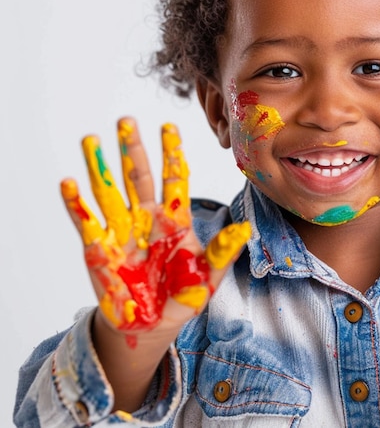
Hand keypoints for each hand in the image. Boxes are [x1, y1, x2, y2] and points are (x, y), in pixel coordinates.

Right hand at [61, 117, 250, 337]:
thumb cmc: (182, 296)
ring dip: (99, 166)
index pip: (174, 179)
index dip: (171, 153)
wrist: (152, 325)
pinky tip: (68, 182)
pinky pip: (88, 222)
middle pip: (140, 177)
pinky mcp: (99, 250)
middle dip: (133, 149)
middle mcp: (147, 219)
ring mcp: (122, 232)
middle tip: (125, 120)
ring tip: (90, 139)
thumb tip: (245, 229)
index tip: (168, 126)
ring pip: (110, 192)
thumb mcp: (208, 276)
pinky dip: (77, 204)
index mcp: (175, 219)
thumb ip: (222, 252)